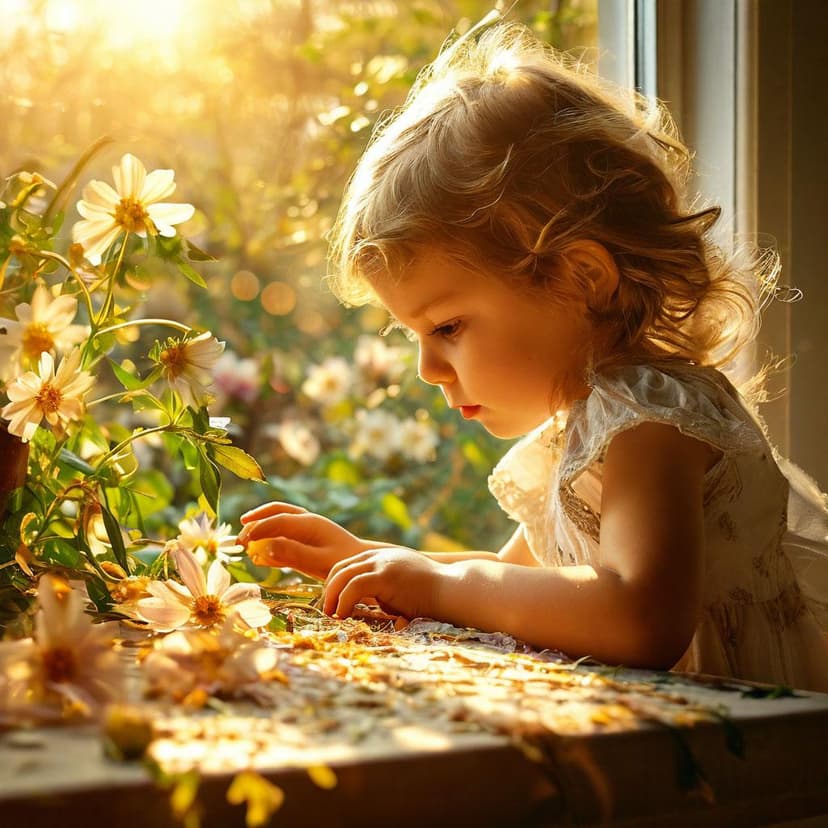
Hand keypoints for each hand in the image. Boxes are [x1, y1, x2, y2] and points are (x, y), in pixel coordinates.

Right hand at [237, 502, 371, 580]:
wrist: (362, 564)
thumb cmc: (343, 563)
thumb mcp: (318, 562)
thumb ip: (293, 554)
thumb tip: (266, 546)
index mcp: (309, 523)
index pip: (277, 520)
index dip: (258, 528)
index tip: (242, 542)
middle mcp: (307, 520)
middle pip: (276, 512)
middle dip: (256, 522)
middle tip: (239, 538)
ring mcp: (308, 528)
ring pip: (279, 519)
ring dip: (261, 526)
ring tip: (245, 538)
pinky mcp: (308, 538)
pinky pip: (285, 533)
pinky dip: (270, 538)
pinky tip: (261, 551)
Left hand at [323, 547, 440, 619]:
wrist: (452, 589)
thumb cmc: (433, 594)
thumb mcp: (403, 586)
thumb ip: (386, 590)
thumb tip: (374, 607)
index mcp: (382, 557)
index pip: (347, 565)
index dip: (335, 584)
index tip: (333, 603)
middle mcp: (379, 556)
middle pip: (340, 568)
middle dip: (329, 590)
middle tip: (328, 611)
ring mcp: (382, 564)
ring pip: (342, 576)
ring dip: (332, 597)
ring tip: (333, 616)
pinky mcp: (385, 576)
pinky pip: (354, 586)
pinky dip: (343, 602)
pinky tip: (344, 616)